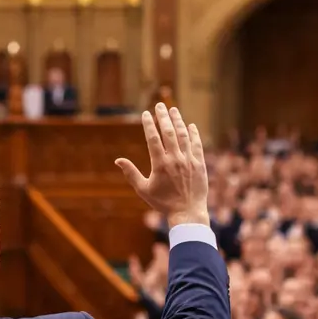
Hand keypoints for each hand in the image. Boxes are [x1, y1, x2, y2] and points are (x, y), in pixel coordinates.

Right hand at [115, 104, 209, 229]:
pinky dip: (193, 134)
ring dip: (178, 121)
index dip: (149, 124)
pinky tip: (190, 126)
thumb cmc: (163, 203)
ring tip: (173, 110)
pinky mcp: (200, 164)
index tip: (146, 114)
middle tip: (160, 105)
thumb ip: (131, 173)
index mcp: (160, 164)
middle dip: (163, 117)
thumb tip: (118, 160)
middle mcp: (175, 159)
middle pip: (168, 132)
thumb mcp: (143, 189)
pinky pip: (197, 145)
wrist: (187, 213)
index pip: (153, 138)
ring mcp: (189, 160)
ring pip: (183, 135)